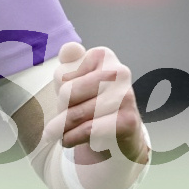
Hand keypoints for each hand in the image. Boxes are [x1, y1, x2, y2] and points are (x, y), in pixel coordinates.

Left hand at [52, 41, 148, 173]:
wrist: (117, 140)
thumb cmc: (91, 105)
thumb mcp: (74, 81)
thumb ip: (69, 62)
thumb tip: (69, 48)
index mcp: (103, 56)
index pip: (61, 75)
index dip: (59, 93)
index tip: (69, 99)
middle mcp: (119, 71)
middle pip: (67, 93)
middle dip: (61, 111)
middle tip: (66, 119)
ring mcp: (126, 95)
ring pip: (75, 114)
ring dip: (62, 130)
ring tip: (63, 133)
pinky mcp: (129, 120)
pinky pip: (88, 130)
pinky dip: (73, 138)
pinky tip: (71, 140)